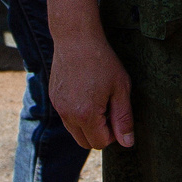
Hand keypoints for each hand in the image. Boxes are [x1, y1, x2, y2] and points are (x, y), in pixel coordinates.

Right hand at [48, 32, 134, 149]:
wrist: (76, 38)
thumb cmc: (102, 61)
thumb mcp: (121, 88)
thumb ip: (124, 119)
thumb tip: (127, 143)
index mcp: (86, 115)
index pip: (100, 143)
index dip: (113, 133)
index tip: (117, 112)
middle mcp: (68, 115)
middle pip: (85, 143)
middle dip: (99, 133)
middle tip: (108, 109)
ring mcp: (58, 106)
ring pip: (74, 131)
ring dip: (87, 125)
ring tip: (97, 99)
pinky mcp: (53, 97)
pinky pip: (66, 116)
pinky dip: (77, 113)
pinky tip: (85, 91)